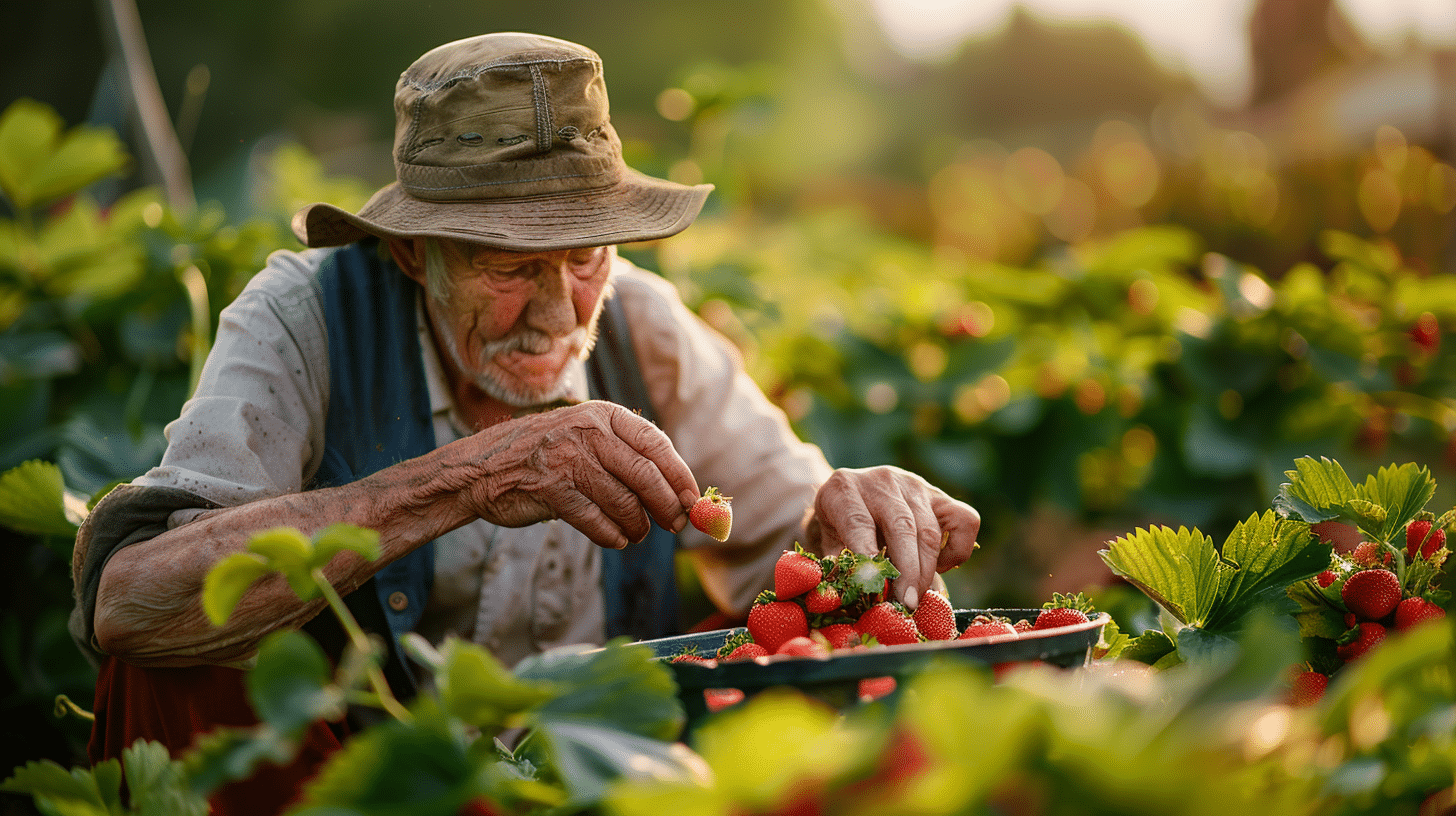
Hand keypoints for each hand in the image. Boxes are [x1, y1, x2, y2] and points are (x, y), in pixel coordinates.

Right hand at [455, 401, 699, 548]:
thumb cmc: (544, 455)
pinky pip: (597, 521)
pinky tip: (616, 539)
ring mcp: (569, 460)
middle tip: (675, 524)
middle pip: (646, 475)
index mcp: (603, 415)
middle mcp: (588, 432)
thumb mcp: (583, 436)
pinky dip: (612, 536)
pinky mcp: (552, 490)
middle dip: (666, 505)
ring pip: (624, 502)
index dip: (680, 475)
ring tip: (637, 533)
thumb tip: (677, 489)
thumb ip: (623, 453)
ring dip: (638, 525)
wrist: (481, 468)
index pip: (656, 444)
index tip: (693, 499)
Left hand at [803, 466, 979, 609]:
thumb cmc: (838, 527)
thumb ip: (837, 565)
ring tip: (915, 597)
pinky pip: (965, 520)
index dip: (866, 553)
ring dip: (927, 571)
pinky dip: (957, 550)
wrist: (854, 499)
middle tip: (905, 604)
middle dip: (907, 571)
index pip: (857, 521)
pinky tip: (938, 565)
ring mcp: (914, 485)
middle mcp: (881, 480)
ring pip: (931, 529)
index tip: (872, 583)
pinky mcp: (940, 495)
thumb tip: (854, 590)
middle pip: (901, 526)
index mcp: (843, 489)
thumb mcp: (827, 542)